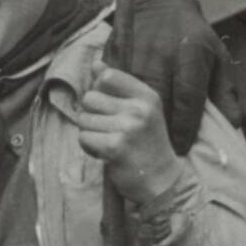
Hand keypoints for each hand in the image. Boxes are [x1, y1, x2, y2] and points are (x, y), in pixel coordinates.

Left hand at [76, 58, 185, 207]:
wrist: (162, 181)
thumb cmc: (148, 144)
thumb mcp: (141, 110)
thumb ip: (118, 86)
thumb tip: (96, 64)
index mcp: (148, 96)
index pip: (107, 76)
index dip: (100, 90)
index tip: (111, 107)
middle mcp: (139, 109)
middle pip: (90, 98)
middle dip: (93, 115)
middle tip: (111, 130)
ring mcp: (128, 128)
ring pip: (83, 119)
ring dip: (91, 133)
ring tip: (110, 142)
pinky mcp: (115, 147)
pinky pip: (84, 138)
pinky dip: (90, 148)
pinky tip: (107, 154)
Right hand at [125, 0, 226, 155]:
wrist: (163, 5)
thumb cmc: (197, 41)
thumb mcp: (219, 60)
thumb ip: (226, 94)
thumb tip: (233, 128)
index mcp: (190, 54)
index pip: (187, 98)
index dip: (184, 126)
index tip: (181, 149)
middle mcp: (161, 52)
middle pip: (157, 99)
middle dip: (160, 128)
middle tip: (161, 152)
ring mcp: (134, 51)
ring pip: (131, 94)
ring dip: (135, 118)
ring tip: (140, 140)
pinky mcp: (114, 52)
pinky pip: (111, 84)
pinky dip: (115, 102)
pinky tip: (120, 119)